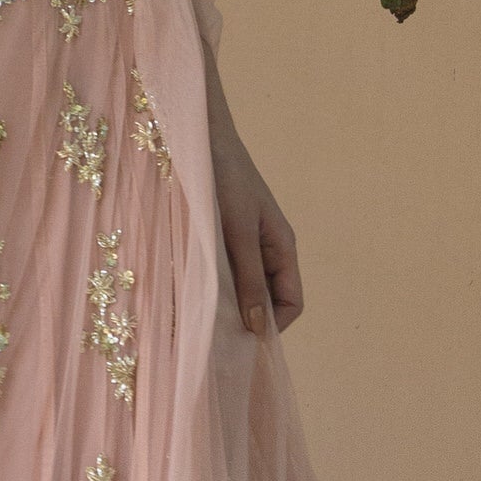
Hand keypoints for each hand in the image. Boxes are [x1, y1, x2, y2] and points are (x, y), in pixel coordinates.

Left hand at [208, 114, 303, 338]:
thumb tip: (259, 327)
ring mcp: (244, 245)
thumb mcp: (238, 233)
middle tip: (214, 337)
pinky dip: (210, 287)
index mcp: (282, 249)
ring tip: (198, 320)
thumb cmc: (226, 180)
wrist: (202, 139)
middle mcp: (267, 251)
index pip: (292, 303)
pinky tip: (188, 294)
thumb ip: (249, 279)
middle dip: (246, 319)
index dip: (274, 326)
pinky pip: (223, 273)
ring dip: (224, 305)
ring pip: (242, 289)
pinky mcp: (221, 239)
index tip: (244, 342)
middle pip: (267, 300)